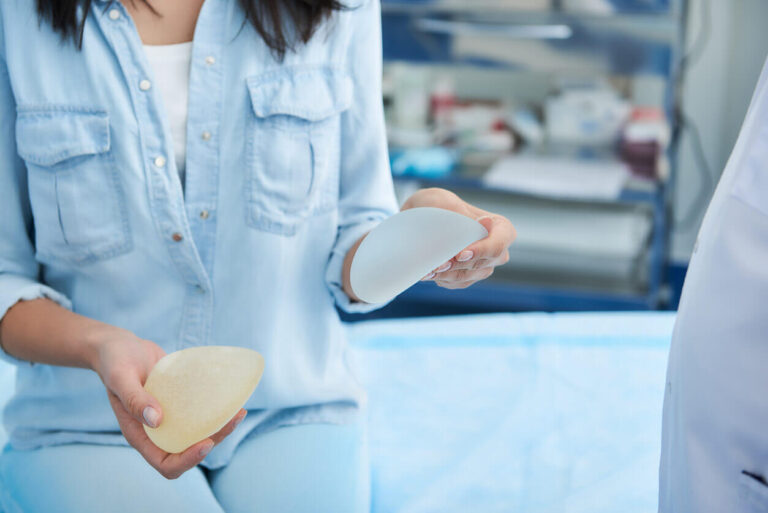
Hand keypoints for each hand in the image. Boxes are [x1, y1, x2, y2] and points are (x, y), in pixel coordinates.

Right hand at [91, 328, 245, 478]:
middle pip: (188, 451)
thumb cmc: (115, 361)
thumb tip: (157, 421)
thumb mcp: (120, 377)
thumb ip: (135, 399)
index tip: (206, 443)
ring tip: (239, 411)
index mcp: (140, 434)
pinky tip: (230, 398)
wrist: (120, 346)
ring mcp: (170, 417)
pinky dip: (215, 411)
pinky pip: (199, 414)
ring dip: (220, 428)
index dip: (187, 460)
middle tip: (234, 418)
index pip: (166, 463)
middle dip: (214, 441)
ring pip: (198, 433)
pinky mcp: (179, 402)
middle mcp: (157, 430)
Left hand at [401, 188, 515, 288]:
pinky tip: (428, 273)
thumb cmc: (436, 205)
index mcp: (501, 228)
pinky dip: (441, 278)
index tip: (459, 255)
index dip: (480, 252)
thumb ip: (461, 215)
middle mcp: (497, 250)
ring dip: (447, 274)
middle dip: (458, 266)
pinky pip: (457, 283)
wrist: (420, 219)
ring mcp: (483, 265)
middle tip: (437, 265)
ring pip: (467, 276)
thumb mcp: (445, 202)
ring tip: (428, 270)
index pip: (497, 245)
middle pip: (482, 265)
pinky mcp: (467, 277)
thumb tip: (483, 224)